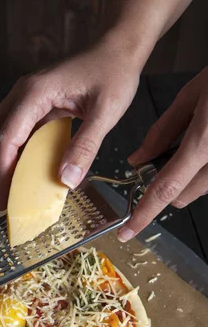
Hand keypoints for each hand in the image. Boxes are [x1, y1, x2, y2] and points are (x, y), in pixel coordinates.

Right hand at [0, 36, 142, 209]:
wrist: (117, 48)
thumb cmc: (113, 73)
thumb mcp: (106, 112)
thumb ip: (85, 146)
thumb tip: (67, 180)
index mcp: (35, 94)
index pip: (6, 138)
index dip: (2, 171)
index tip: (6, 198)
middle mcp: (22, 94)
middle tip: (5, 198)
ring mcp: (25, 98)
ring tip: (11, 188)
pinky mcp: (32, 104)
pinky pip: (13, 131)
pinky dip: (13, 153)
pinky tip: (24, 171)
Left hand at [119, 67, 207, 241]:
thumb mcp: (192, 94)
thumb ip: (162, 132)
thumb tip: (138, 160)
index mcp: (203, 143)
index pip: (166, 189)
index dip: (143, 214)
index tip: (127, 232)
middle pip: (182, 196)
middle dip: (165, 188)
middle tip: (162, 160)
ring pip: (201, 189)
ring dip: (188, 179)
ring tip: (196, 142)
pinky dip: (205, 170)